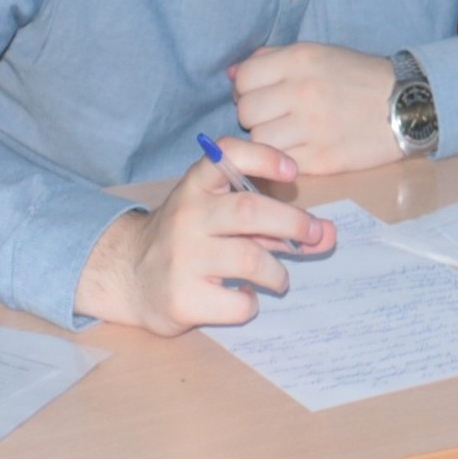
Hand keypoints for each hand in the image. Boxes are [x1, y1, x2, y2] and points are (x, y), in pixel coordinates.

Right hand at [74, 141, 335, 333]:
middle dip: (293, 223)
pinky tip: (243, 298)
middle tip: (315, 235)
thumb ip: (273, 221)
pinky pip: (236, 303)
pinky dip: (250, 303)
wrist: (130, 274)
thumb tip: (327, 233)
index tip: (292, 172)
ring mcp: (183, 257)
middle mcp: (187, 215)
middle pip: (248, 211)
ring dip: (277, 272)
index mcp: (196, 186)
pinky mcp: (183, 297)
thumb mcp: (221, 216)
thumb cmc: (189, 240)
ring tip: (278, 279)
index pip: (227, 155)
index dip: (263, 157)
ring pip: (249, 259)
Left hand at [230, 43, 399, 174]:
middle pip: (246, 112)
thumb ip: (272, 59)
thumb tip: (232, 75)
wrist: (405, 107)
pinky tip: (300, 150)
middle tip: (276, 117)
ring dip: (268, 140)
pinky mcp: (322, 159)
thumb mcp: (318, 54)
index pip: (244, 79)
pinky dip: (285, 159)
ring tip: (288, 135)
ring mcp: (311, 127)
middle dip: (256, 116)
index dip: (247, 90)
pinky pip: (281, 162)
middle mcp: (301, 91)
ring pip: (260, 140)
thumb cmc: (358, 78)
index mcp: (300, 60)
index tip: (262, 96)